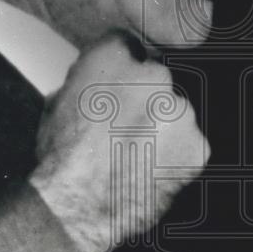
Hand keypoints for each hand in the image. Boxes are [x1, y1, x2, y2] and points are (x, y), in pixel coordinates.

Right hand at [29, 33, 208, 251]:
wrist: (78, 205)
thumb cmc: (61, 160)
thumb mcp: (55, 104)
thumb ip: (84, 82)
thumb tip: (94, 83)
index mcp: (111, 58)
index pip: (126, 45)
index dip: (121, 69)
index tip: (119, 87)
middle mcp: (152, 75)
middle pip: (157, 80)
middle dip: (144, 100)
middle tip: (124, 129)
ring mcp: (179, 109)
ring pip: (175, 112)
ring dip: (161, 128)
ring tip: (135, 155)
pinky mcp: (197, 145)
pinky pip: (190, 144)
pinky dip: (176, 156)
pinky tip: (150, 169)